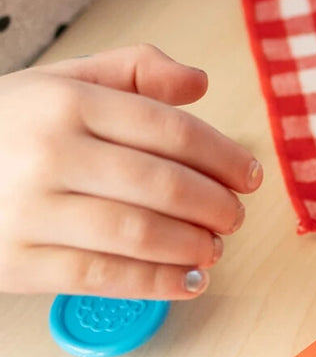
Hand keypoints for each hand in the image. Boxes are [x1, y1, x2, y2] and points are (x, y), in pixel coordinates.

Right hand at [0, 44, 261, 299]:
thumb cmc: (8, 131)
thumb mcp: (59, 84)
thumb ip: (132, 73)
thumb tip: (198, 82)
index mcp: (67, 102)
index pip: (172, 131)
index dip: (224, 157)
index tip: (251, 177)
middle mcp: (49, 154)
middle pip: (164, 186)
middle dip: (216, 206)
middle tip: (234, 216)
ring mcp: (30, 211)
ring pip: (140, 235)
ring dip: (194, 247)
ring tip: (214, 248)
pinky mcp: (18, 263)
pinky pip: (104, 278)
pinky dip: (158, 283)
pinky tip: (188, 281)